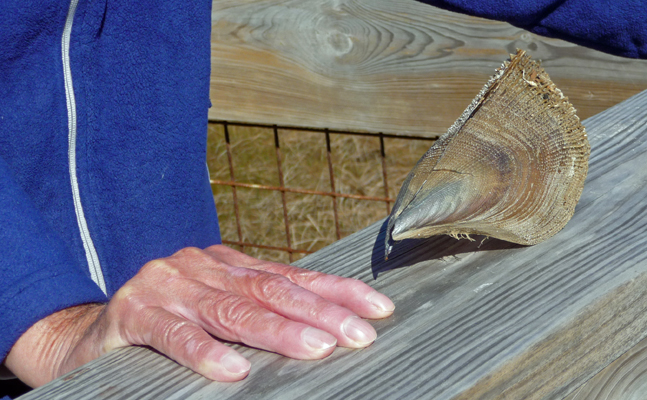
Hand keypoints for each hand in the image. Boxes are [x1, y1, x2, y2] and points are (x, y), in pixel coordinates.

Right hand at [4, 245, 393, 386]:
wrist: (88, 330)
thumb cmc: (165, 323)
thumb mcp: (217, 310)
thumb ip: (258, 312)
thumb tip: (321, 330)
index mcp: (228, 266)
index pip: (292, 277)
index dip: (336, 292)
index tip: (378, 310)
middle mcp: (203, 268)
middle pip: (270, 290)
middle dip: (320, 312)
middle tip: (360, 335)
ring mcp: (169, 286)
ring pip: (231, 310)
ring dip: (277, 331)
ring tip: (317, 349)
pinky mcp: (134, 313)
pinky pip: (174, 335)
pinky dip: (205, 352)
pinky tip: (234, 370)